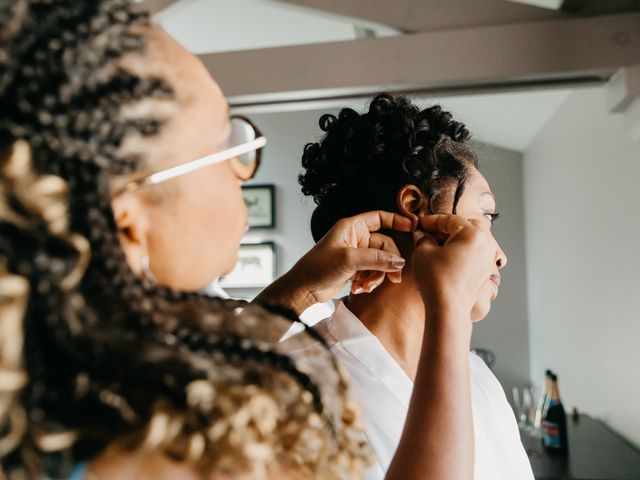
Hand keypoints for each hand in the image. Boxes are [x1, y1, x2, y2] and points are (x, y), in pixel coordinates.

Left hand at [298, 210, 413, 301]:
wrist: (303, 289)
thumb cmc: (318, 267)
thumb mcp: (349, 260)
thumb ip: (377, 259)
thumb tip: (399, 262)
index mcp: (351, 227)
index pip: (379, 218)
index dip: (396, 220)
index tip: (411, 227)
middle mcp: (354, 238)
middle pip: (384, 246)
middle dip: (388, 262)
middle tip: (394, 277)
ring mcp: (355, 254)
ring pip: (379, 262)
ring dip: (377, 275)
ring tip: (366, 286)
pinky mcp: (354, 269)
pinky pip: (372, 272)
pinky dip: (369, 281)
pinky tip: (359, 289)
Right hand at [412, 214, 495, 316]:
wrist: (448, 309)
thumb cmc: (436, 279)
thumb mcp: (422, 252)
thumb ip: (423, 238)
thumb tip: (422, 235)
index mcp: (472, 234)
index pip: (450, 219)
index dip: (432, 220)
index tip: (421, 224)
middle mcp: (485, 245)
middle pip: (467, 227)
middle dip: (448, 228)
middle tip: (431, 234)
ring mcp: (487, 261)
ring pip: (472, 242)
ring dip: (456, 242)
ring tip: (438, 248)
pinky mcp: (485, 275)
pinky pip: (474, 257)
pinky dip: (462, 255)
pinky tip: (447, 262)